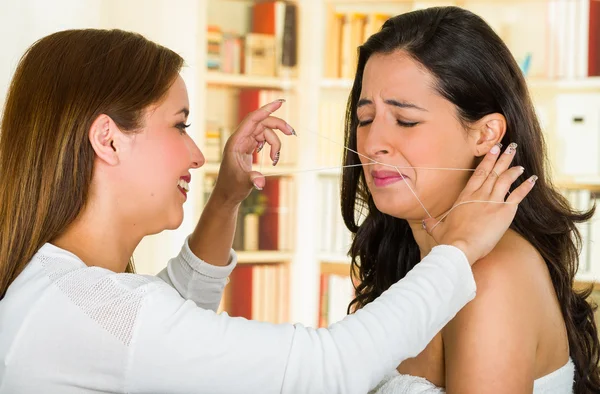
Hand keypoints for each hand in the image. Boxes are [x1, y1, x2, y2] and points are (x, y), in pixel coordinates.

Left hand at [212, 99, 294, 204]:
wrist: (228, 193)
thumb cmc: (232, 187)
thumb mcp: (243, 183)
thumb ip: (253, 180)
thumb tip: (261, 182)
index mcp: (236, 141)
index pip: (252, 119)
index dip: (266, 109)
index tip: (280, 102)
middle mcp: (240, 138)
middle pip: (262, 123)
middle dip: (277, 126)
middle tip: (291, 133)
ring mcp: (244, 142)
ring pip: (265, 132)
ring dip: (275, 141)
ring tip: (276, 157)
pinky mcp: (248, 147)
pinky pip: (263, 139)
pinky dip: (271, 145)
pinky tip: (272, 156)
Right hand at [423, 143, 535, 264]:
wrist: (460, 246)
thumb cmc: (449, 239)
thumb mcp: (437, 229)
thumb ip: (432, 223)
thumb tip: (424, 222)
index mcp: (465, 197)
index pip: (478, 174)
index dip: (487, 161)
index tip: (493, 150)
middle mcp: (479, 195)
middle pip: (493, 172)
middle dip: (501, 159)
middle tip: (509, 147)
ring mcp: (492, 201)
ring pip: (505, 180)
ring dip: (513, 169)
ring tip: (519, 163)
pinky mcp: (504, 211)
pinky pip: (517, 195)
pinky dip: (525, 186)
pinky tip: (532, 179)